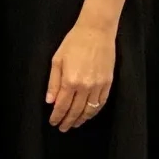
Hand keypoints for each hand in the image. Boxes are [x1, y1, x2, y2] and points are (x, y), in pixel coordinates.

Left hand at [47, 16, 115, 131]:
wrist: (96, 31)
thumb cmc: (74, 42)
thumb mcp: (57, 60)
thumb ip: (53, 83)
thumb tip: (50, 101)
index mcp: (70, 80)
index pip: (62, 105)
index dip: (57, 116)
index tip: (53, 122)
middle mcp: (85, 86)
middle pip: (75, 111)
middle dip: (68, 121)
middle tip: (63, 127)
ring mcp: (98, 86)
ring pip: (89, 110)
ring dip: (81, 119)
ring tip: (75, 124)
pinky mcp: (108, 83)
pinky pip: (101, 103)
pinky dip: (94, 111)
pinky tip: (88, 114)